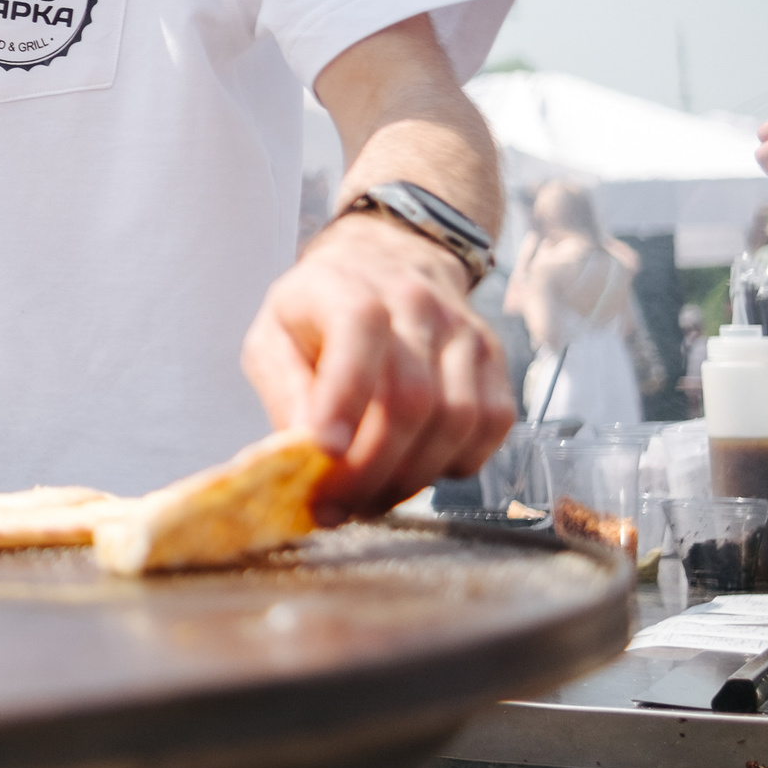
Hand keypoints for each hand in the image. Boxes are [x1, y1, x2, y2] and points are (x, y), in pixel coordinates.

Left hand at [241, 213, 513, 522]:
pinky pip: (490, 427)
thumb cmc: (320, 308)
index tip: (322, 457)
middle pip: (411, 399)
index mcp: (351, 289)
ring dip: (413, 475)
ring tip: (373, 497)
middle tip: (341, 505)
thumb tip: (304, 454)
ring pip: (457, 419)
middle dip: (374, 467)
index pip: (357, 338)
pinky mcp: (494, 360)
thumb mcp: (274, 335)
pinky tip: (417, 469)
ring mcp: (463, 332)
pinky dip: (455, 463)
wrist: (386, 261)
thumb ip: (284, 389)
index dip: (342, 402)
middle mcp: (416, 304)